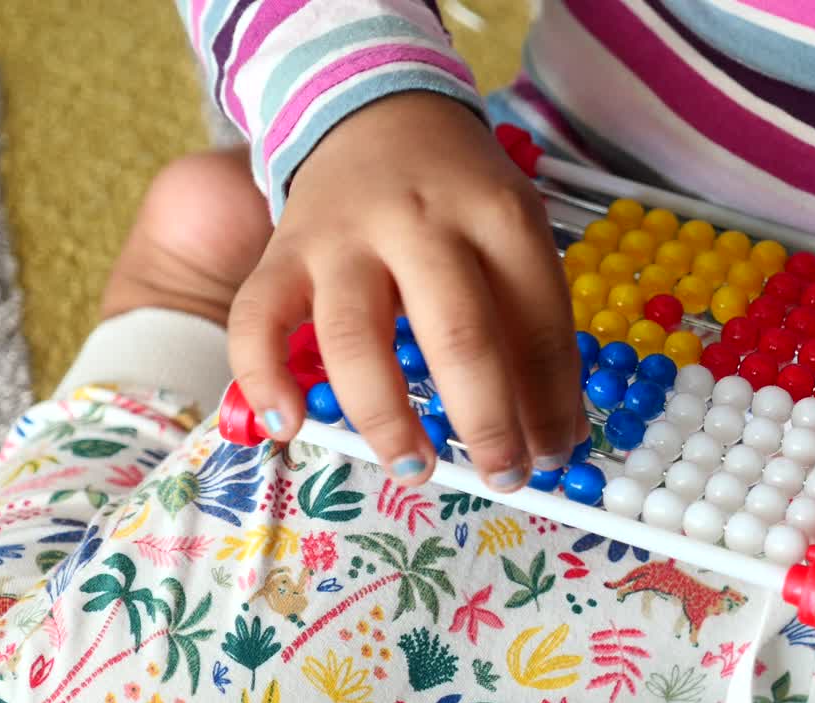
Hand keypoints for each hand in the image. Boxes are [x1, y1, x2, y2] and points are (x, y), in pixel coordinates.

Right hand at [228, 91, 584, 490]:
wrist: (379, 115)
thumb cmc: (457, 194)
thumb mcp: (514, 233)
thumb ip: (535, 324)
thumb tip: (558, 433)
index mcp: (498, 215)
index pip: (538, 322)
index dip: (552, 401)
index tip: (556, 454)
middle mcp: (421, 222)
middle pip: (456, 332)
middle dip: (487, 420)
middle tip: (503, 474)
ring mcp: (343, 236)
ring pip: (353, 336)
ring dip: (386, 416)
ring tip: (415, 466)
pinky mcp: (282, 251)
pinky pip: (256, 318)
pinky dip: (263, 377)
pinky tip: (289, 426)